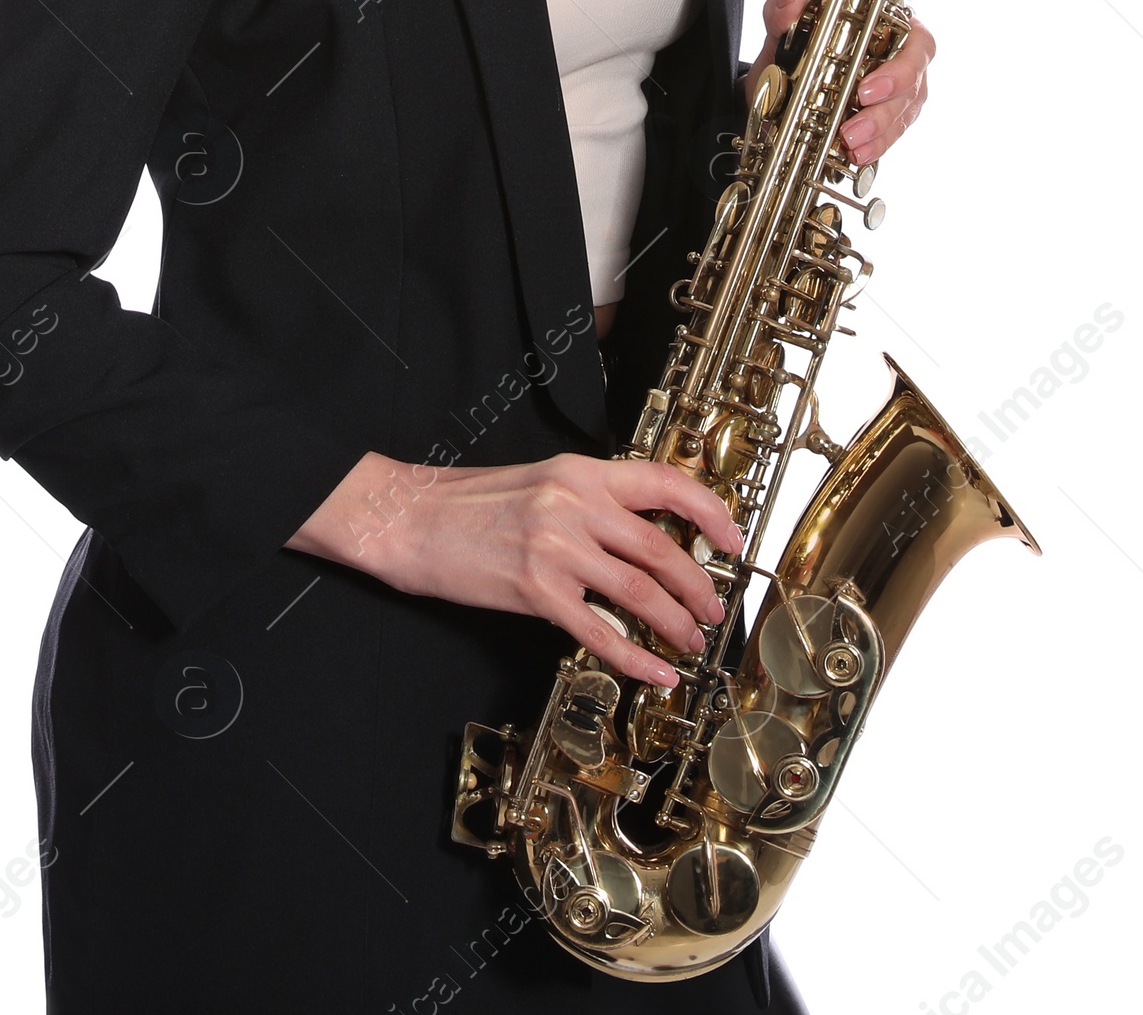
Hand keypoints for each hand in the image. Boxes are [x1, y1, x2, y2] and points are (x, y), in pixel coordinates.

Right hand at [287, 449, 743, 688]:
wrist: (410, 519)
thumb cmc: (469, 504)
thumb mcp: (540, 483)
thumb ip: (591, 502)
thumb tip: (645, 534)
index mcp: (581, 471)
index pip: (666, 482)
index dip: (710, 511)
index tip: (732, 539)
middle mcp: (575, 502)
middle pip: (662, 546)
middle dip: (699, 584)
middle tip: (713, 609)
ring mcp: (556, 545)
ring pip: (640, 590)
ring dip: (675, 622)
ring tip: (691, 641)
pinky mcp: (536, 589)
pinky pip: (599, 630)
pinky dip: (635, 656)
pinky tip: (653, 671)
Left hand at [741, 0, 980, 165]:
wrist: (771, 119)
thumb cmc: (784, 66)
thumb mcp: (774, 41)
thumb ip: (780, 14)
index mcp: (871, 3)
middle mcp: (894, 35)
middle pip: (922, 46)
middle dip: (899, 71)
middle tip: (865, 91)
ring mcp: (898, 75)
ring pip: (912, 92)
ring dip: (882, 117)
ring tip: (848, 135)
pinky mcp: (895, 112)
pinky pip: (898, 125)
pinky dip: (878, 139)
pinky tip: (854, 150)